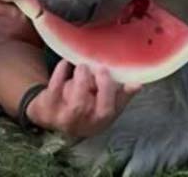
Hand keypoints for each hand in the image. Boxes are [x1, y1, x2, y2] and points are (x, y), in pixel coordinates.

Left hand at [26, 60, 141, 137]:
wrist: (50, 117)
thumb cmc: (83, 108)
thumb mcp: (102, 105)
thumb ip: (120, 94)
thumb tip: (138, 83)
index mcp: (100, 121)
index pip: (111, 110)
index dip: (112, 92)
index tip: (109, 72)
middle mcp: (85, 123)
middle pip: (99, 109)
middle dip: (102, 86)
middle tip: (99, 68)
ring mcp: (66, 118)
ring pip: (78, 103)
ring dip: (82, 80)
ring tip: (82, 66)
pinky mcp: (49, 107)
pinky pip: (55, 89)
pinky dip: (61, 73)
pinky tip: (65, 63)